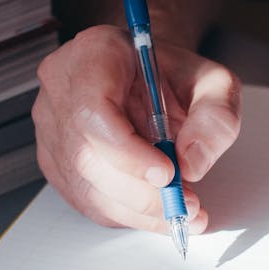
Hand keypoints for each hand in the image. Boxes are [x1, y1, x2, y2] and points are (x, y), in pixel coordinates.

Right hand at [32, 25, 241, 233]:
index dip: (127, 152)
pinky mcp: (57, 161)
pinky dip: (127, 214)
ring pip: (85, 185)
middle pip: (86, 156)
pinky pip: (86, 199)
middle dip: (140, 192)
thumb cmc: (175, 76)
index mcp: (94, 55)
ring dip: (137, 209)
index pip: (93, 111)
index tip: (167, 173)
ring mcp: (53, 128)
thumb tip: (192, 162)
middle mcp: (62, 89)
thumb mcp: (214, 83)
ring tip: (180, 211)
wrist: (152, 80)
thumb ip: (215, 117)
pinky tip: (157, 212)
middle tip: (184, 204)